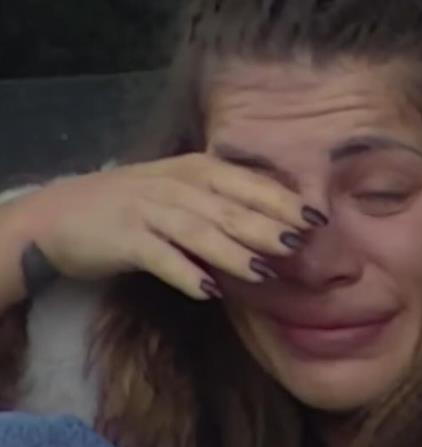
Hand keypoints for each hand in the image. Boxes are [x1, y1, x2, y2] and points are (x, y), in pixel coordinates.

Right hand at [13, 153, 325, 299]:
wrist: (64, 213)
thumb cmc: (135, 203)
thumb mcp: (181, 191)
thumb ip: (222, 203)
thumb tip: (276, 226)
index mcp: (196, 170)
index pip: (247, 183)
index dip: (282, 200)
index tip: (316, 219)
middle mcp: (176, 186)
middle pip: (229, 207)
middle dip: (266, 226)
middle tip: (300, 245)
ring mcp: (148, 210)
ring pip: (199, 232)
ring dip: (233, 252)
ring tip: (263, 273)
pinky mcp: (124, 238)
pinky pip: (159, 257)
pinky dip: (184, 273)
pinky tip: (207, 292)